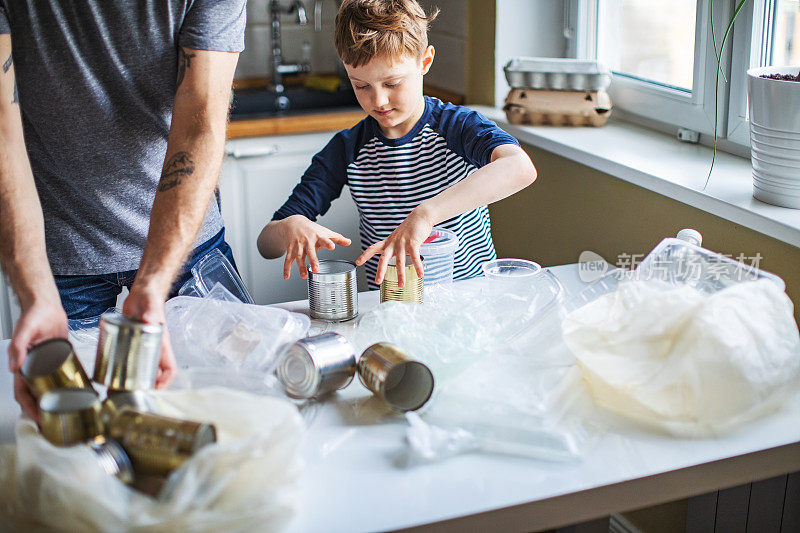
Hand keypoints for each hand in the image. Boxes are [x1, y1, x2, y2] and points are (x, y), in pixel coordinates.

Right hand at [8, 297, 68, 422]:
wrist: (47, 305)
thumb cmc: (33, 316)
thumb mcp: (25, 330)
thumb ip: (18, 347)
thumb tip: (15, 367)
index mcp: (23, 365)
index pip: (23, 393)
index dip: (29, 408)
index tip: (38, 420)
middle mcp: (34, 367)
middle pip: (37, 394)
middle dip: (43, 410)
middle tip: (55, 422)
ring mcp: (47, 364)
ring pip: (49, 387)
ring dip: (55, 400)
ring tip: (68, 413)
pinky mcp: (59, 358)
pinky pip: (62, 375)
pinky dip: (67, 384)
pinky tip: (77, 392)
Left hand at [123, 285, 175, 388]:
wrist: (142, 293)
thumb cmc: (150, 298)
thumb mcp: (151, 305)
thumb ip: (151, 311)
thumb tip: (150, 320)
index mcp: (162, 344)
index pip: (169, 368)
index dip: (165, 382)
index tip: (154, 391)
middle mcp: (153, 348)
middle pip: (153, 374)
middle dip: (144, 387)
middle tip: (129, 395)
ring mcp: (142, 347)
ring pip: (140, 369)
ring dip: (131, 381)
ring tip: (116, 390)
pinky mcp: (131, 343)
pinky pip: (130, 360)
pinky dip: (122, 369)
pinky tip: (109, 374)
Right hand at [279, 215, 350, 278]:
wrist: (294, 222)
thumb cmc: (312, 229)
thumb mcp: (325, 232)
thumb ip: (337, 238)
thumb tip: (349, 242)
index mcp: (317, 236)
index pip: (324, 239)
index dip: (328, 243)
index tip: (332, 246)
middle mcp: (307, 241)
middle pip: (310, 251)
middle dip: (313, 260)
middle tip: (316, 269)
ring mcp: (298, 245)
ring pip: (298, 257)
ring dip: (300, 267)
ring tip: (304, 276)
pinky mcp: (290, 249)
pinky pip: (288, 259)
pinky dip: (286, 268)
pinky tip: (287, 276)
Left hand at [356, 209, 431, 286]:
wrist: (420, 217)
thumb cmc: (410, 228)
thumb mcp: (398, 237)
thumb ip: (395, 247)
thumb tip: (397, 259)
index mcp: (388, 242)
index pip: (373, 248)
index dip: (365, 255)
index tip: (358, 262)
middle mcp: (393, 243)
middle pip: (384, 258)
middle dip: (380, 271)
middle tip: (377, 281)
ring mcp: (402, 243)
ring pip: (399, 261)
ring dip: (400, 275)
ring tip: (401, 285)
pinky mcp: (413, 243)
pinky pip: (415, 258)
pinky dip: (418, 267)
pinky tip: (420, 275)